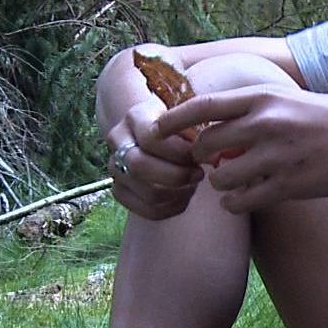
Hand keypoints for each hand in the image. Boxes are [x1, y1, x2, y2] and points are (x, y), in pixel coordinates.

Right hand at [106, 98, 205, 219]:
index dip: (179, 151)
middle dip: (176, 175)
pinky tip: (184, 197)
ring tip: (192, 184)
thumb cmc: (176, 125)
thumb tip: (213, 158)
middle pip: (139, 166)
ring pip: (146, 192)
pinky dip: (172, 208)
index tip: (200, 155)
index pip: (151, 138)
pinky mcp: (120, 191)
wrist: (150, 132)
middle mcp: (118, 141)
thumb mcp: (185, 118)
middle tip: (198, 174)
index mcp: (135, 117)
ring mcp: (114, 167)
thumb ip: (197, 133)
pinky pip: (147, 210)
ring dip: (177, 193)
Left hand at [156, 85, 327, 213]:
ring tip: (231, 183)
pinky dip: (234, 204)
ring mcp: (278, 156)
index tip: (155, 129)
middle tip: (207, 165)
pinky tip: (243, 199)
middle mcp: (266, 123)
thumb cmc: (324, 117)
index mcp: (262, 97)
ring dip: (218, 185)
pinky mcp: (289, 185)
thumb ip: (248, 110)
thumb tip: (206, 126)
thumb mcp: (284, 100)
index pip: (202, 106)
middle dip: (198, 160)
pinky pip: (241, 202)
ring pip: (219, 179)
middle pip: (204, 147)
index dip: (172, 119)